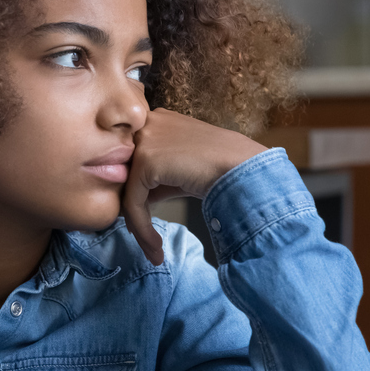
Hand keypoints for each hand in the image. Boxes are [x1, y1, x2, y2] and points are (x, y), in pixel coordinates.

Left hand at [121, 108, 268, 265]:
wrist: (244, 168)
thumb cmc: (221, 168)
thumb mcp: (181, 169)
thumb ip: (155, 179)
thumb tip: (132, 204)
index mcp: (155, 120)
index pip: (131, 162)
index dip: (135, 195)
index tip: (144, 224)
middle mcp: (146, 124)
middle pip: (125, 177)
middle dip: (134, 212)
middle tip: (147, 242)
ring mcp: (144, 140)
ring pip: (127, 192)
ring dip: (139, 227)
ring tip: (154, 250)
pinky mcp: (146, 160)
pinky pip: (134, 202)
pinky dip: (142, 228)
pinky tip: (156, 245)